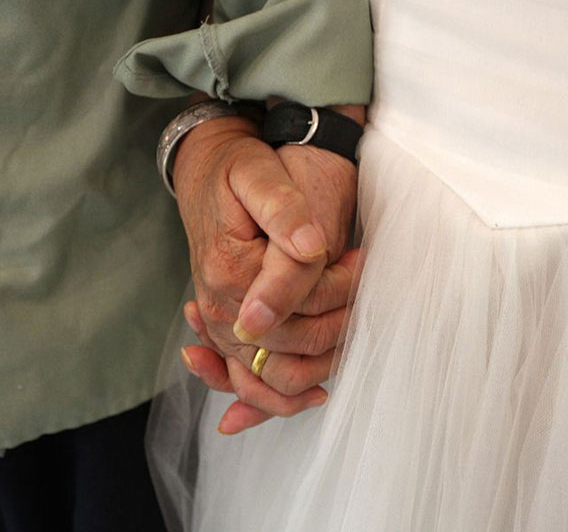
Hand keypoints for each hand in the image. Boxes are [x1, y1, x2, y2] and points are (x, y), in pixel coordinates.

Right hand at [173, 114, 358, 431]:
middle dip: (337, 321)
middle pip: (292, 346)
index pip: (300, 306)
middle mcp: (219, 307)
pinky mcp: (226, 330)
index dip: (340, 287)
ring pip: (273, 376)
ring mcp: (220, 324)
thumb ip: (285, 215)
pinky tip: (315, 394)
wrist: (207, 172)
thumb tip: (311, 250)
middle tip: (358, 280)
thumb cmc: (237, 169)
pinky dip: (278, 398)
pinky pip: (250, 380)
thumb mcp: (260, 175)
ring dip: (319, 364)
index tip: (360, 257)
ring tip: (349, 323)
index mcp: (229, 272)